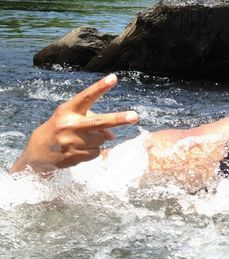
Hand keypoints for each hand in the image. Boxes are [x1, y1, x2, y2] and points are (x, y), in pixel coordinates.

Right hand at [10, 74, 138, 173]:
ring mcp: (71, 142)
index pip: (86, 97)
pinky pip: (96, 152)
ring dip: (95, 140)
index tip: (113, 78)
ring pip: (101, 139)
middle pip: (99, 122)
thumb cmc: (61, 128)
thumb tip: (112, 136)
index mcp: (68, 110)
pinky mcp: (74, 157)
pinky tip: (77, 150)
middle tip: (135, 116)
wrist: (38, 152)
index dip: (100, 87)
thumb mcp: (73, 118)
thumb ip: (94, 120)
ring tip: (79, 140)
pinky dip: (91, 151)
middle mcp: (69, 125)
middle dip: (118, 119)